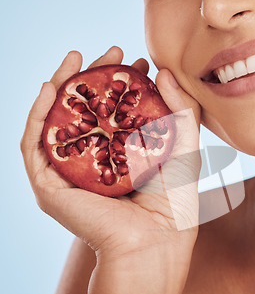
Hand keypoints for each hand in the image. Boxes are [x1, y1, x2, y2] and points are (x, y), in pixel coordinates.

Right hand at [21, 47, 201, 261]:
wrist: (156, 241)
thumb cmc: (174, 200)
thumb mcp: (183, 147)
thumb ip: (180, 110)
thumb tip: (164, 72)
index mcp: (120, 154)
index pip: (114, 111)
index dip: (123, 83)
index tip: (139, 62)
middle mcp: (91, 161)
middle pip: (84, 111)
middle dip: (94, 77)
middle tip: (113, 52)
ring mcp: (68, 173)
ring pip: (56, 121)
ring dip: (62, 86)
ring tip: (77, 56)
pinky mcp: (49, 186)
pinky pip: (34, 144)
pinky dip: (37, 114)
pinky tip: (50, 87)